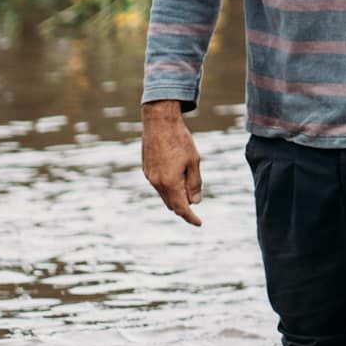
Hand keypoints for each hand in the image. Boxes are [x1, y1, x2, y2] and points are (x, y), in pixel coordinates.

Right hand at [141, 100, 202, 225]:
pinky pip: (158, 185)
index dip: (190, 217)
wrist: (159, 122)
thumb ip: (195, 183)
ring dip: (176, 196)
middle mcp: (157, 182)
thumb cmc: (179, 140)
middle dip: (184, 207)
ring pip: (164, 195)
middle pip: (171, 203)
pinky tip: (177, 177)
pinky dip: (168, 187)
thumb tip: (195, 202)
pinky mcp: (146, 169)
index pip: (181, 208)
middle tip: (196, 203)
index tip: (198, 223)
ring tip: (188, 186)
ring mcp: (149, 176)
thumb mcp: (194, 162)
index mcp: (169, 182)